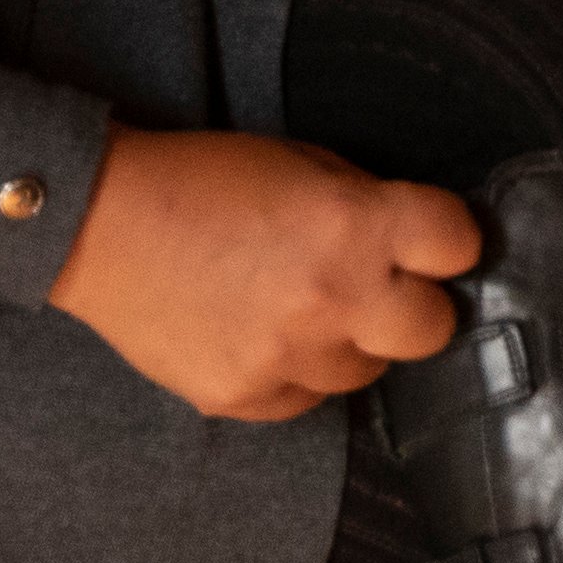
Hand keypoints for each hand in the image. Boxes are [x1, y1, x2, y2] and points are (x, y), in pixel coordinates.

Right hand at [45, 128, 484, 422]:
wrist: (102, 226)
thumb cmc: (206, 180)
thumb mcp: (305, 162)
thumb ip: (367, 204)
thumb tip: (414, 242)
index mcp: (356, 225)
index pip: (459, 244)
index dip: (452, 240)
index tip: (439, 244)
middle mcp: (334, 298)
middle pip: (433, 329)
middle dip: (417, 305)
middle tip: (383, 287)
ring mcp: (289, 358)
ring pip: (368, 372)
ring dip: (350, 342)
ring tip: (300, 305)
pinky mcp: (247, 399)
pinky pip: (306, 399)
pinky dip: (296, 372)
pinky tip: (260, 332)